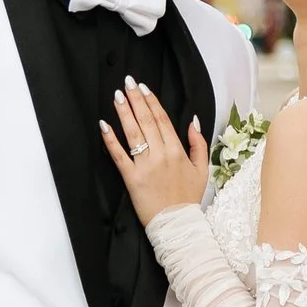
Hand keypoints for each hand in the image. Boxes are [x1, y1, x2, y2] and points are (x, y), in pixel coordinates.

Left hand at [100, 77, 209, 220]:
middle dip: (136, 99)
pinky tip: (104, 125)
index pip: (163, 120)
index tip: (144, 88)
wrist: (177, 224)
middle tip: (127, 82)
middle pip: (146, 121)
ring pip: (133, 133)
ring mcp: (145, 166)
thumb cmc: (188, 198)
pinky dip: (111, 140)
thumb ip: (199, 143)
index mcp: (177, 151)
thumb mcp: (202, 169)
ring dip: (124, 112)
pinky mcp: (132, 178)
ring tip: (117, 96)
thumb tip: (192, 121)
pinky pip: (119, 155)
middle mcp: (161, 154)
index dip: (152, 102)